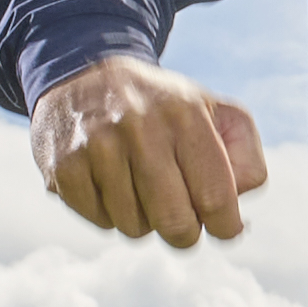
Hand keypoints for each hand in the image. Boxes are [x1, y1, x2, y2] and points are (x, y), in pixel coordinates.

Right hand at [32, 54, 266, 246]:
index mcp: (185, 114)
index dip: (226, 226)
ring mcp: (96, 147)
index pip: (216, 198)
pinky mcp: (62, 167)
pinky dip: (110, 214)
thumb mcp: (215, 112)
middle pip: (176, 224)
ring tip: (139, 185)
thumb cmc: (163, 107)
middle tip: (182, 217)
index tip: (224, 226)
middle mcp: (139, 127)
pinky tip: (108, 182)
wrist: (81, 74)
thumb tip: (237, 217)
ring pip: (136, 228)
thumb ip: (245, 157)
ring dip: (145, 220)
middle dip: (186, 232)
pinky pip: (101, 222)